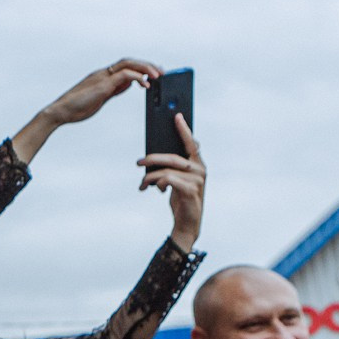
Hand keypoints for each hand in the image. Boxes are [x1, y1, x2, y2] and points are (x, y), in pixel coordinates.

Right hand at [11, 58, 159, 162]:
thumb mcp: (100, 98)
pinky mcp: (103, 84)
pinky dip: (138, 77)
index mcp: (103, 76)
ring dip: (146, 68)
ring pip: (129, 64)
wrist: (60, 112)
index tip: (155, 73)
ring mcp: (103, 77)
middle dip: (148, 65)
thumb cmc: (76, 108)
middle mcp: (104, 73)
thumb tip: (129, 85)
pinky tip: (146, 85)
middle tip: (162, 73)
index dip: (142, 67)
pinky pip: (125, 75)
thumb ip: (114, 89)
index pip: (126, 66)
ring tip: (158, 76)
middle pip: (130, 61)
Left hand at [138, 113, 205, 249]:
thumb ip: (172, 167)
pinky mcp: (190, 191)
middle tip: (138, 163)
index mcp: (197, 164)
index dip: (184, 129)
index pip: (191, 142)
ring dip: (150, 177)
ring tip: (142, 184)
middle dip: (152, 158)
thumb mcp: (176, 180)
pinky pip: (168, 180)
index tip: (176, 116)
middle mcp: (200, 169)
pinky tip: (154, 190)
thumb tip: (154, 155)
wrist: (187, 222)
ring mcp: (197, 180)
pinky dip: (158, 184)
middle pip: (173, 157)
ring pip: (167, 170)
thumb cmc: (180, 198)